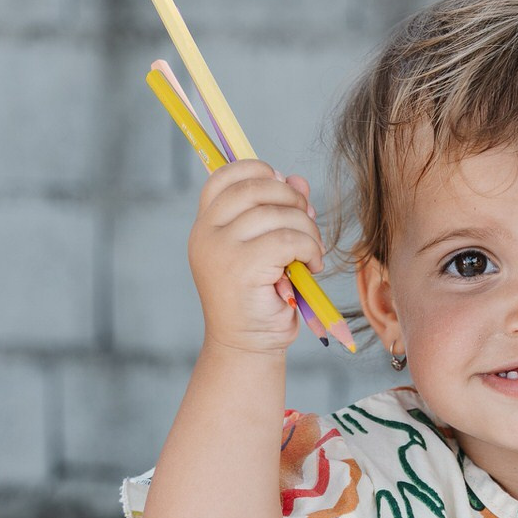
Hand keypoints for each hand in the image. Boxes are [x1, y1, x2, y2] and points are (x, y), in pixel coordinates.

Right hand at [187, 161, 323, 356]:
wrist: (246, 347)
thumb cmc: (258, 300)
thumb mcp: (267, 249)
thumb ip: (278, 211)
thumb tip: (297, 179)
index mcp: (206, 225)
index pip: (225, 176)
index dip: (258, 170)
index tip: (284, 186)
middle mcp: (206, 232)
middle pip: (255, 187)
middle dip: (292, 199)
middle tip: (308, 224)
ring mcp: (220, 248)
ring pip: (278, 214)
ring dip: (307, 230)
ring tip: (311, 254)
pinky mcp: (241, 265)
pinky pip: (288, 240)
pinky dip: (309, 249)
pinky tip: (311, 267)